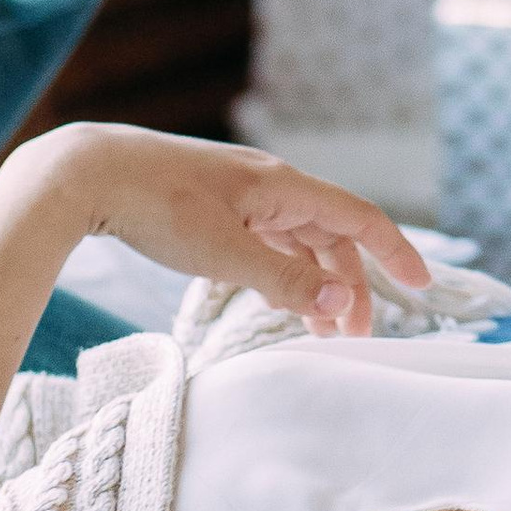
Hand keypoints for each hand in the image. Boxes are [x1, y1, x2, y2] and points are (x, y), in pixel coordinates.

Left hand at [20, 123, 431, 336]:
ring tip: (320, 329)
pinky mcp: (216, 207)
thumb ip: (284, 280)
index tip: (423, 287)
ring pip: (300, 241)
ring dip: (318, 283)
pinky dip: (285, 273)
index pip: (360, 218)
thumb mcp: (223, 252)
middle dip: (352, 285)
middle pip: (333, 236)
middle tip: (354, 336)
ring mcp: (243, 195)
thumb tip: (342, 301)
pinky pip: (270, 240)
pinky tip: (277, 298)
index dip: (396, 251)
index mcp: (283, 186)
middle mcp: (271, 185)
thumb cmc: (155, 205)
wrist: (87, 174)